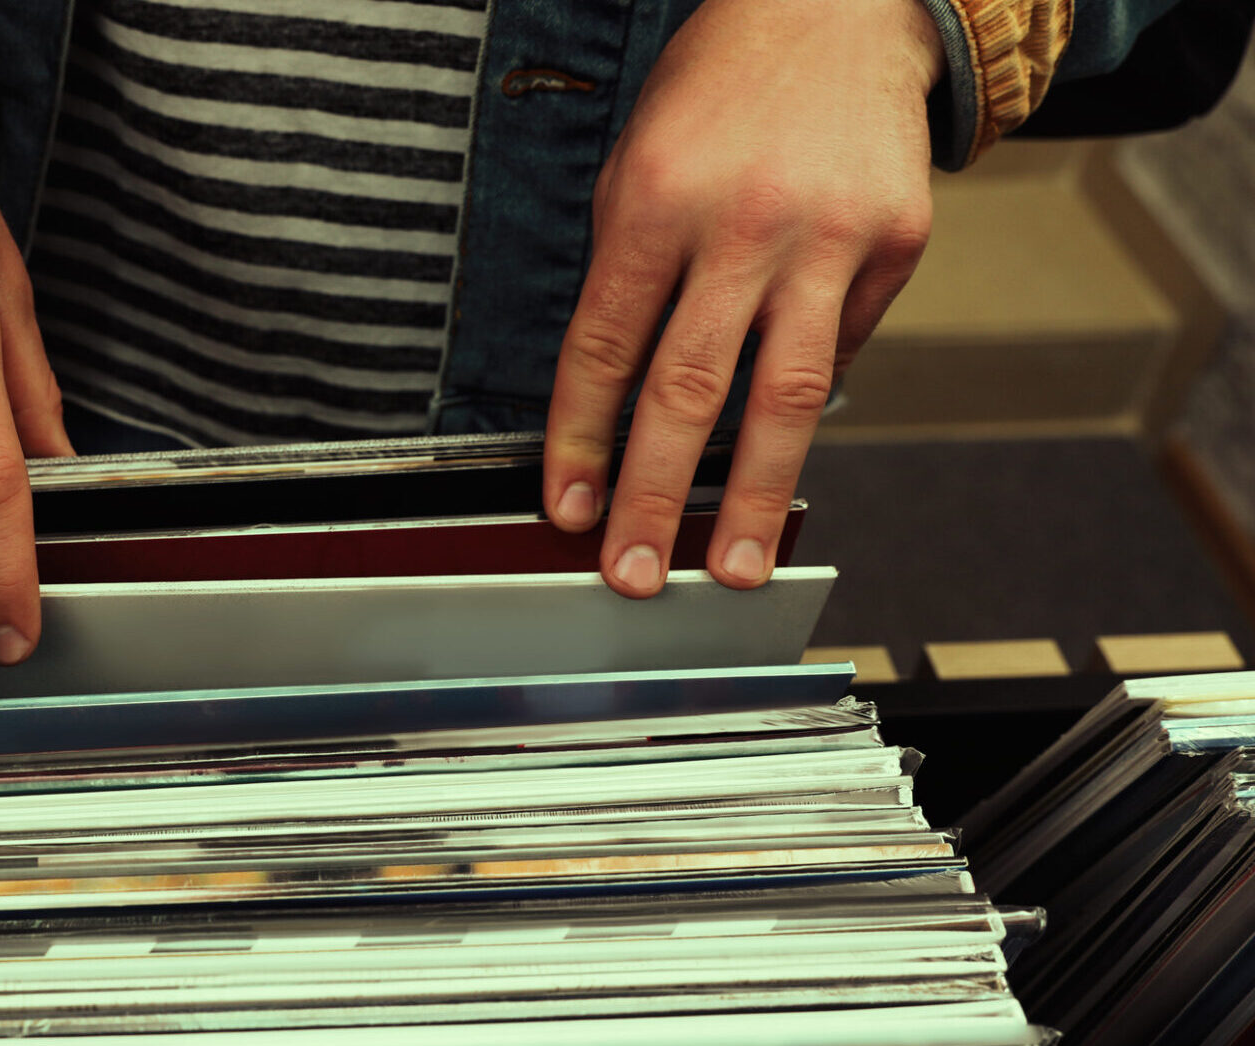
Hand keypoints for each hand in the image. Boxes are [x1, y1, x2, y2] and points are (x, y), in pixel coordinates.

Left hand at [544, 0, 942, 595]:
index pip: (603, 348)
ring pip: (785, 394)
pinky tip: (779, 442)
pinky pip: (841, 347)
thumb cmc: (720, 90)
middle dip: (652, 495)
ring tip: (732, 565)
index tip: (567, 508)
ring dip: (752, 494)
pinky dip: (804, 398)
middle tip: (633, 572)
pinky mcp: (896, 244)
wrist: (838, 9)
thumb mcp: (636, 164)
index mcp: (653, 200)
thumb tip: (617, 397)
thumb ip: (627, 276)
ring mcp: (828, 237)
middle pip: (688, 388)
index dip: (579, 440)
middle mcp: (743, 223)